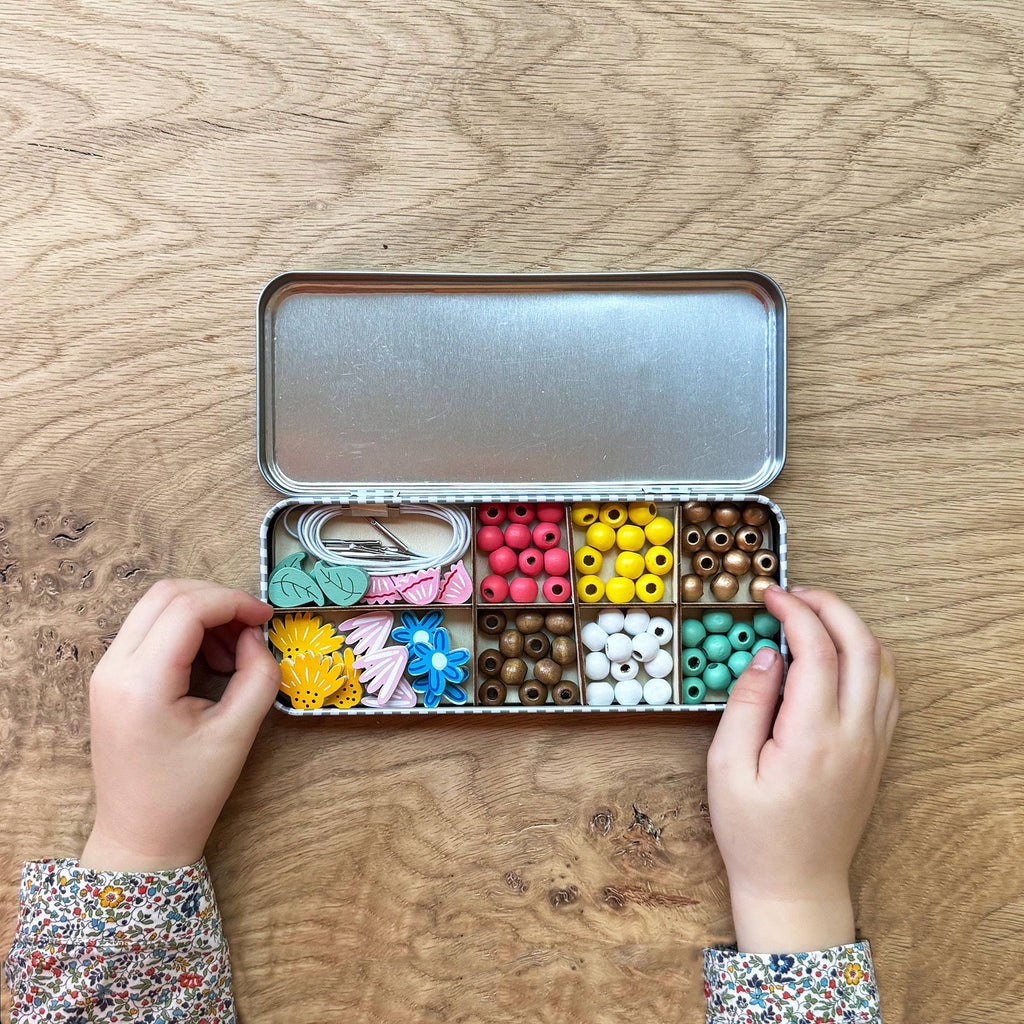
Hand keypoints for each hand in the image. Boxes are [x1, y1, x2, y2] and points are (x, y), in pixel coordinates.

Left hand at [81, 579, 280, 871]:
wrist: (139, 837)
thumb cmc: (189, 793)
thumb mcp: (236, 735)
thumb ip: (257, 676)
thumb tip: (255, 637)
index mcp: (142, 683)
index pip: (188, 608)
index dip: (234, 602)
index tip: (267, 618)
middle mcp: (114, 668)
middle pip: (167, 594)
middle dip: (218, 600)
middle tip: (253, 628)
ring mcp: (105, 671)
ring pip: (155, 605)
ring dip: (201, 611)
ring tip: (234, 649)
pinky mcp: (109, 678)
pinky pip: (147, 627)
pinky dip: (184, 627)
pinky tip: (211, 656)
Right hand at [707, 586, 896, 952]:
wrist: (796, 885)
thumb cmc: (753, 832)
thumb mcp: (726, 767)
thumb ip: (747, 704)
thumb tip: (769, 654)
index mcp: (813, 736)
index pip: (817, 651)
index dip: (795, 612)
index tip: (770, 596)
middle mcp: (855, 735)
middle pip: (861, 646)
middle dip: (829, 606)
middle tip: (793, 594)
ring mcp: (873, 744)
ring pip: (882, 664)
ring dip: (851, 628)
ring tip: (812, 615)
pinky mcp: (877, 753)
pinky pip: (886, 689)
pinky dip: (866, 656)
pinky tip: (837, 653)